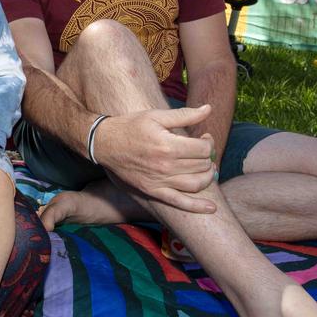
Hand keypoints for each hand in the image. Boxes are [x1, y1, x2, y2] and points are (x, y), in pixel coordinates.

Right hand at [93, 107, 218, 213]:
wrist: (105, 143)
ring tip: (205, 167)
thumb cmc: (131, 126)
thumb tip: (208, 109)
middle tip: (202, 149)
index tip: (204, 137)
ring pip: (197, 183)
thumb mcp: (156, 116)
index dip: (208, 142)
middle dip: (207, 156)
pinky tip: (211, 207)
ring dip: (207, 176)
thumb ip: (185, 114)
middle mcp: (166, 166)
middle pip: (202, 165)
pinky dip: (197, 206)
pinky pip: (179, 202)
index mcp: (168, 145)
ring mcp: (160, 181)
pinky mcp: (153, 191)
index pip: (203, 149)